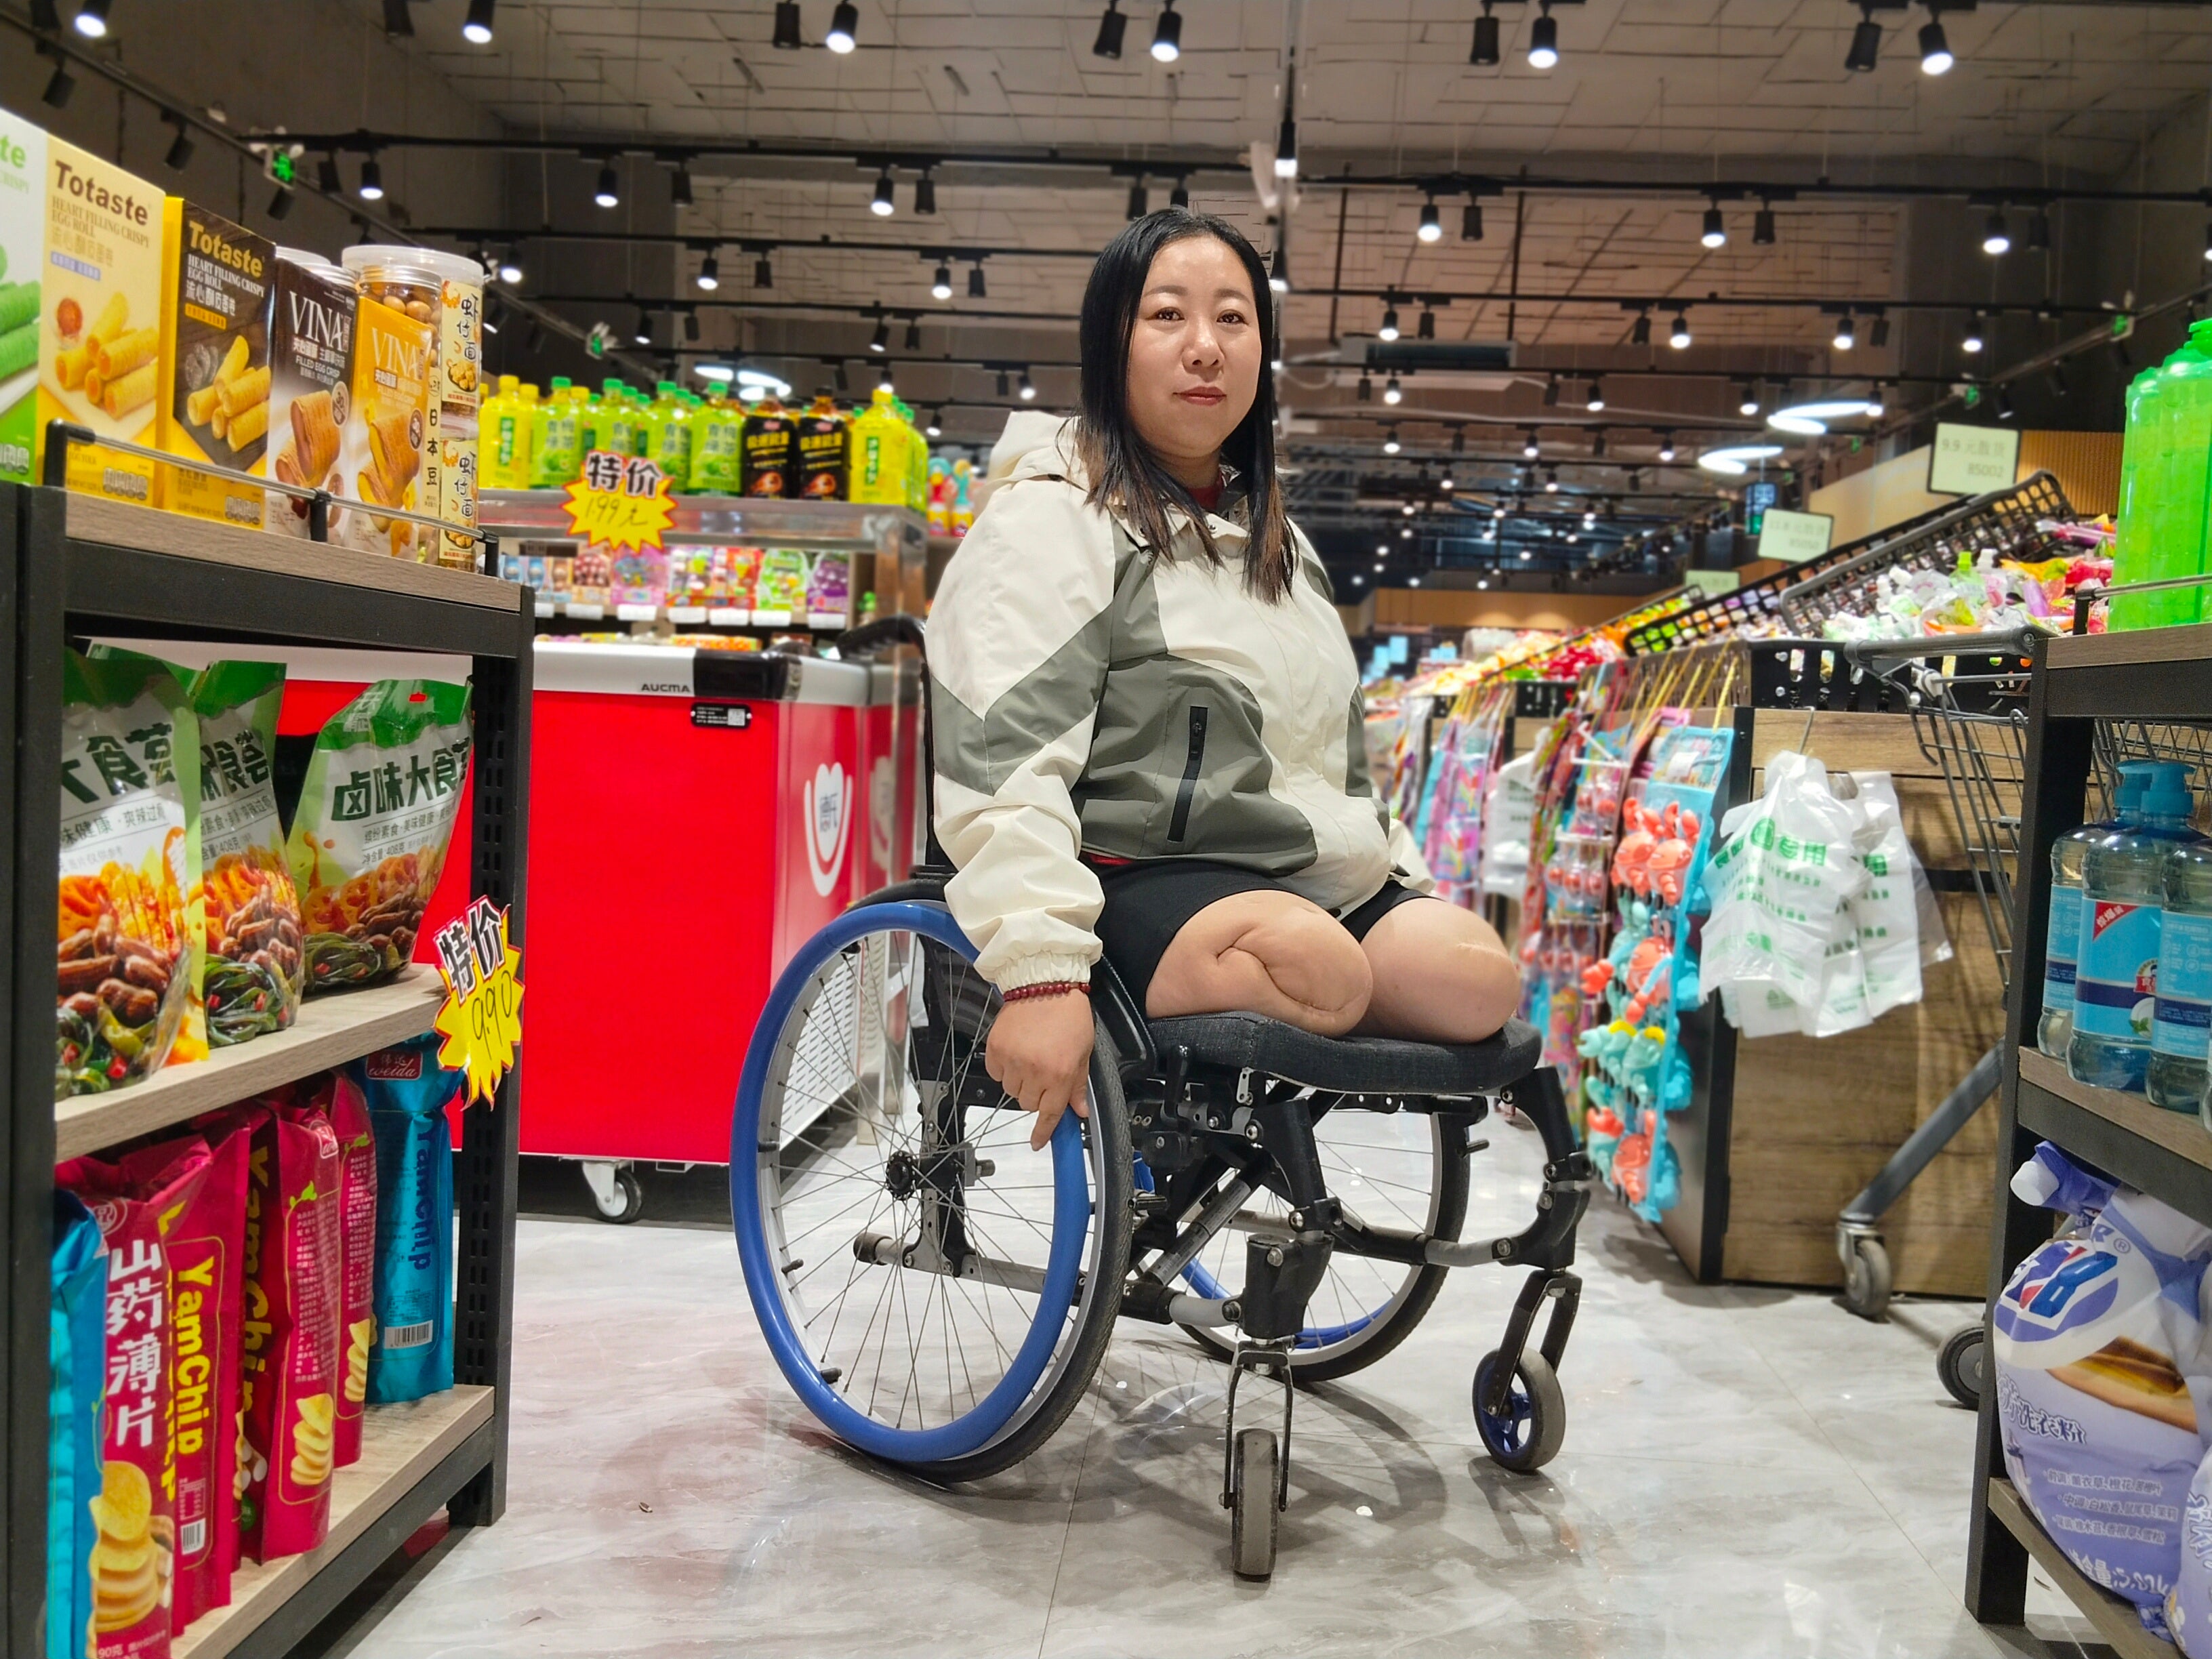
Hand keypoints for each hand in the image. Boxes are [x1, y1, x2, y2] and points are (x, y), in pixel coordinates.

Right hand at [985, 991, 1093, 1150]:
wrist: (1044, 984)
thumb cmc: (1068, 1015)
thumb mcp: (1083, 1052)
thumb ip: (1078, 1084)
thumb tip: (1078, 1111)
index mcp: (1059, 1074)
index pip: (1049, 1113)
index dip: (1043, 1132)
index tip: (1037, 1143)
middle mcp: (1034, 1071)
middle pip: (1029, 1103)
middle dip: (1038, 1095)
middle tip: (1045, 1073)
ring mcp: (1012, 1060)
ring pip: (1011, 1091)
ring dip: (1021, 1082)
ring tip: (1031, 1058)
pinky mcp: (995, 1050)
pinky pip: (997, 1074)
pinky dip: (1005, 1069)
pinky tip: (1016, 1052)